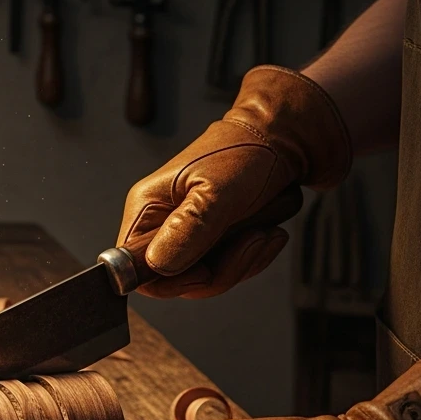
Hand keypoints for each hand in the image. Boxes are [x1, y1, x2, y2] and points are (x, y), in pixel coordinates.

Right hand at [119, 65, 350, 298]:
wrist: (286, 138)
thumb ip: (186, 229)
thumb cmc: (247, 152)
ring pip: (205, 280)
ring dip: (243, 262)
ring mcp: (188, 235)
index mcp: (148, 208)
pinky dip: (252, 258)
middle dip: (219, 271)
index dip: (168, 280)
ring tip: (265, 230)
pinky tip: (268, 233)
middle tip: (252, 239)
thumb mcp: (217, 191)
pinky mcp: (213, 242)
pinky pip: (226, 272)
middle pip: (174, 281)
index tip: (204, 272)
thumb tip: (157, 265)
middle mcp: (161, 225)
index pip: (134, 268)